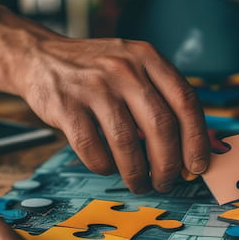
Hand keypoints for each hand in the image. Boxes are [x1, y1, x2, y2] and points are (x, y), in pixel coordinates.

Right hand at [14, 32, 209, 193]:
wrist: (40, 56)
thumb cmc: (95, 70)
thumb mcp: (132, 65)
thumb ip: (159, 95)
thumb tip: (190, 148)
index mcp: (147, 58)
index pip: (185, 102)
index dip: (196, 139)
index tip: (198, 166)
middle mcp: (124, 68)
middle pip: (160, 126)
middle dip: (168, 164)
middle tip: (166, 182)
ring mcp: (94, 86)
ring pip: (126, 142)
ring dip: (136, 172)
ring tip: (139, 184)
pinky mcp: (65, 105)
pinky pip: (92, 148)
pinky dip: (103, 166)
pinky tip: (107, 167)